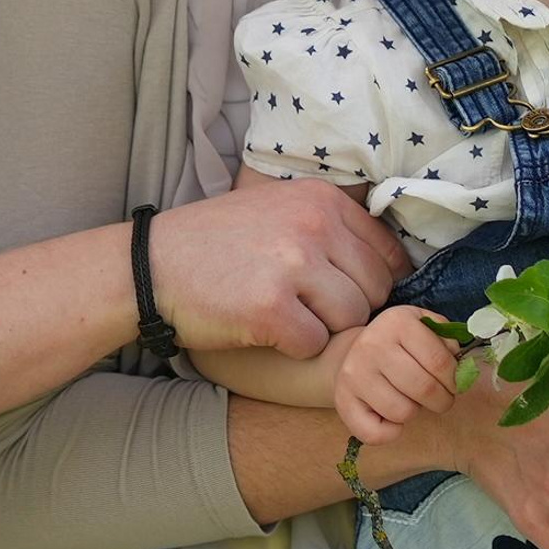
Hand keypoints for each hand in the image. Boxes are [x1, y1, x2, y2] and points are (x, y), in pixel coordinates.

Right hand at [151, 181, 410, 359]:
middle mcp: (313, 225)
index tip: (340, 293)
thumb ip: (331, 228)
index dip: (370, 283)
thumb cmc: (217, 244)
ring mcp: (293, 265)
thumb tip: (396, 265)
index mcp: (321, 199)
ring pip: (351, 320)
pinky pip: (315, 345)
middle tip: (305, 309)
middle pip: (375, 291)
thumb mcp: (278, 211)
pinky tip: (263, 330)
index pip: (388, 254)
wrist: (151, 265)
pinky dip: (293, 349)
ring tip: (282, 316)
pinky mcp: (271, 308)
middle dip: (348, 310)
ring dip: (322, 330)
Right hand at [334, 307, 458, 444]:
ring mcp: (354, 373)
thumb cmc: (401, 345)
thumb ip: (448, 342)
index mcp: (398, 322)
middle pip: (424, 388)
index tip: (454, 384)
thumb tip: (462, 367)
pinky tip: (392, 418)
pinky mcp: (342, 399)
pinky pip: (375, 433)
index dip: (455, 380)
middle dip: (442, 400)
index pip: (440, 361)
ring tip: (412, 400)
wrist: (353, 353)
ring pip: (402, 412)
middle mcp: (372, 344)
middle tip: (441, 398)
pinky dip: (390, 432)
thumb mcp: (425, 329)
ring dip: (415, 412)